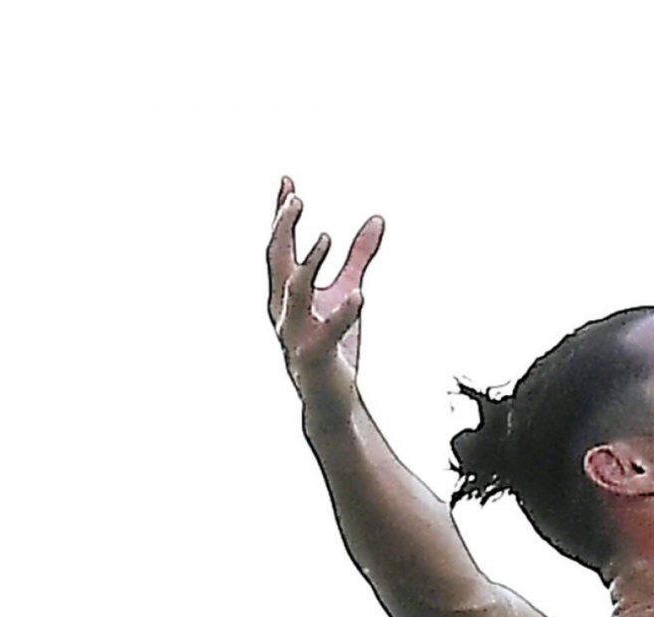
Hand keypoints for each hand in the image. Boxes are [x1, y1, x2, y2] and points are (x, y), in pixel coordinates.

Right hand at [267, 176, 384, 405]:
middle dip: (283, 230)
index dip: (281, 214)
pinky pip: (327, 332)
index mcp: (286, 290)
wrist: (331, 396)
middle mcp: (282, 308)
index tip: (288, 182)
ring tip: (325, 238)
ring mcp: (295, 332)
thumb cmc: (333, 342)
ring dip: (307, 265)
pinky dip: (342, 314)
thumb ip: (360, 257)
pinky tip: (360, 296)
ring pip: (294, 294)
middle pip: (276, 261)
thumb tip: (377, 218)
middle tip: (296, 201)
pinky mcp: (315, 356)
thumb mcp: (349, 291)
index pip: (279, 245)